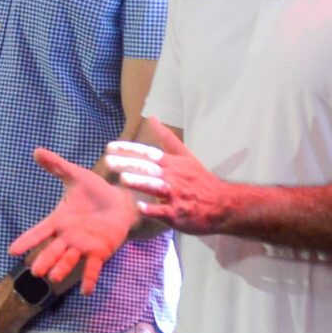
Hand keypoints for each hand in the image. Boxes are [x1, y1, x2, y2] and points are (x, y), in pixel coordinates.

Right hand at [9, 147, 140, 292]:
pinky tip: (85, 292)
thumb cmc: (96, 190)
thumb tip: (37, 151)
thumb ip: (57, 166)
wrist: (121, 201)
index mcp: (59, 221)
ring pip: (69, 260)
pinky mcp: (100, 252)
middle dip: (44, 260)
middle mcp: (68, 237)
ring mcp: (83, 246)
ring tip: (53, 278)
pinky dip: (89, 280)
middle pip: (52, 251)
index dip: (27, 241)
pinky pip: (92, 267)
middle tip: (35, 271)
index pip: (39, 232)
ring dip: (61, 269)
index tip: (12, 251)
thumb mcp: (76, 176)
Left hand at [104, 121, 239, 233]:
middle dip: (129, 164)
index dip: (129, 149)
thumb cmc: (200, 180)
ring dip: (141, 183)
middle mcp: (173, 177)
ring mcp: (176, 195)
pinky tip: (139, 208)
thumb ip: (167, 139)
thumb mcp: (185, 156)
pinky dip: (153, 209)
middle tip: (108, 161)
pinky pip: (164, 211)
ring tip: (123, 180)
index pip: (148, 153)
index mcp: (172, 163)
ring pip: (157, 187)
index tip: (109, 147)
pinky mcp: (178, 214)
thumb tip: (152, 118)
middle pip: (149, 168)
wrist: (223, 204)